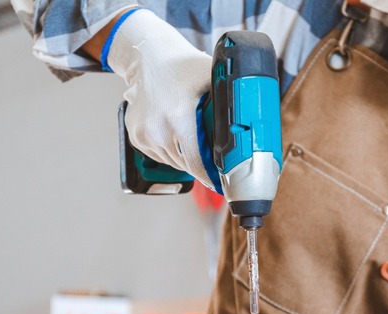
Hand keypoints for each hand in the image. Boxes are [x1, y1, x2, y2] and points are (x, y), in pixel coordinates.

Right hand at [106, 9, 219, 190]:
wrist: (147, 57)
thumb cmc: (182, 66)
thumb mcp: (212, 78)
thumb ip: (230, 99)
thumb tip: (251, 123)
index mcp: (178, 117)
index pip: (196, 163)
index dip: (211, 177)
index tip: (224, 183)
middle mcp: (158, 130)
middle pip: (186, 165)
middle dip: (203, 167)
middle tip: (218, 164)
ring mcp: (144, 134)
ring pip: (173, 162)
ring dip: (187, 159)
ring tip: (198, 145)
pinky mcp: (136, 136)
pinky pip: (159, 155)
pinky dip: (172, 152)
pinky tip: (179, 136)